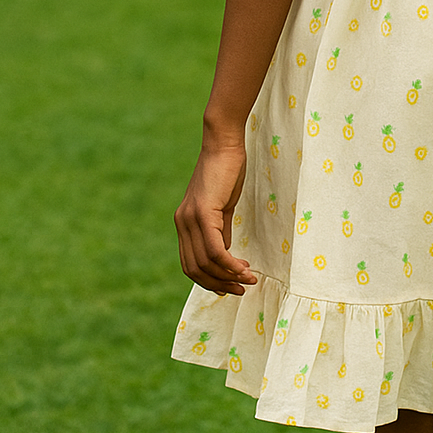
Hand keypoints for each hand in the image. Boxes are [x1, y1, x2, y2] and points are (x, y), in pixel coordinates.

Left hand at [174, 135, 257, 295]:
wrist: (224, 144)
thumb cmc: (227, 171)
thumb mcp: (223, 206)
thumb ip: (220, 230)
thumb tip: (224, 254)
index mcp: (184, 223)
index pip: (191, 264)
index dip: (210, 280)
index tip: (231, 285)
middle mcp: (182, 223)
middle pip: (195, 269)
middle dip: (220, 283)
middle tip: (243, 288)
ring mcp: (190, 219)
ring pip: (205, 262)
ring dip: (228, 276)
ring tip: (249, 278)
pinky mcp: (202, 213)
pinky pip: (214, 249)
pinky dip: (229, 263)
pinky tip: (244, 267)